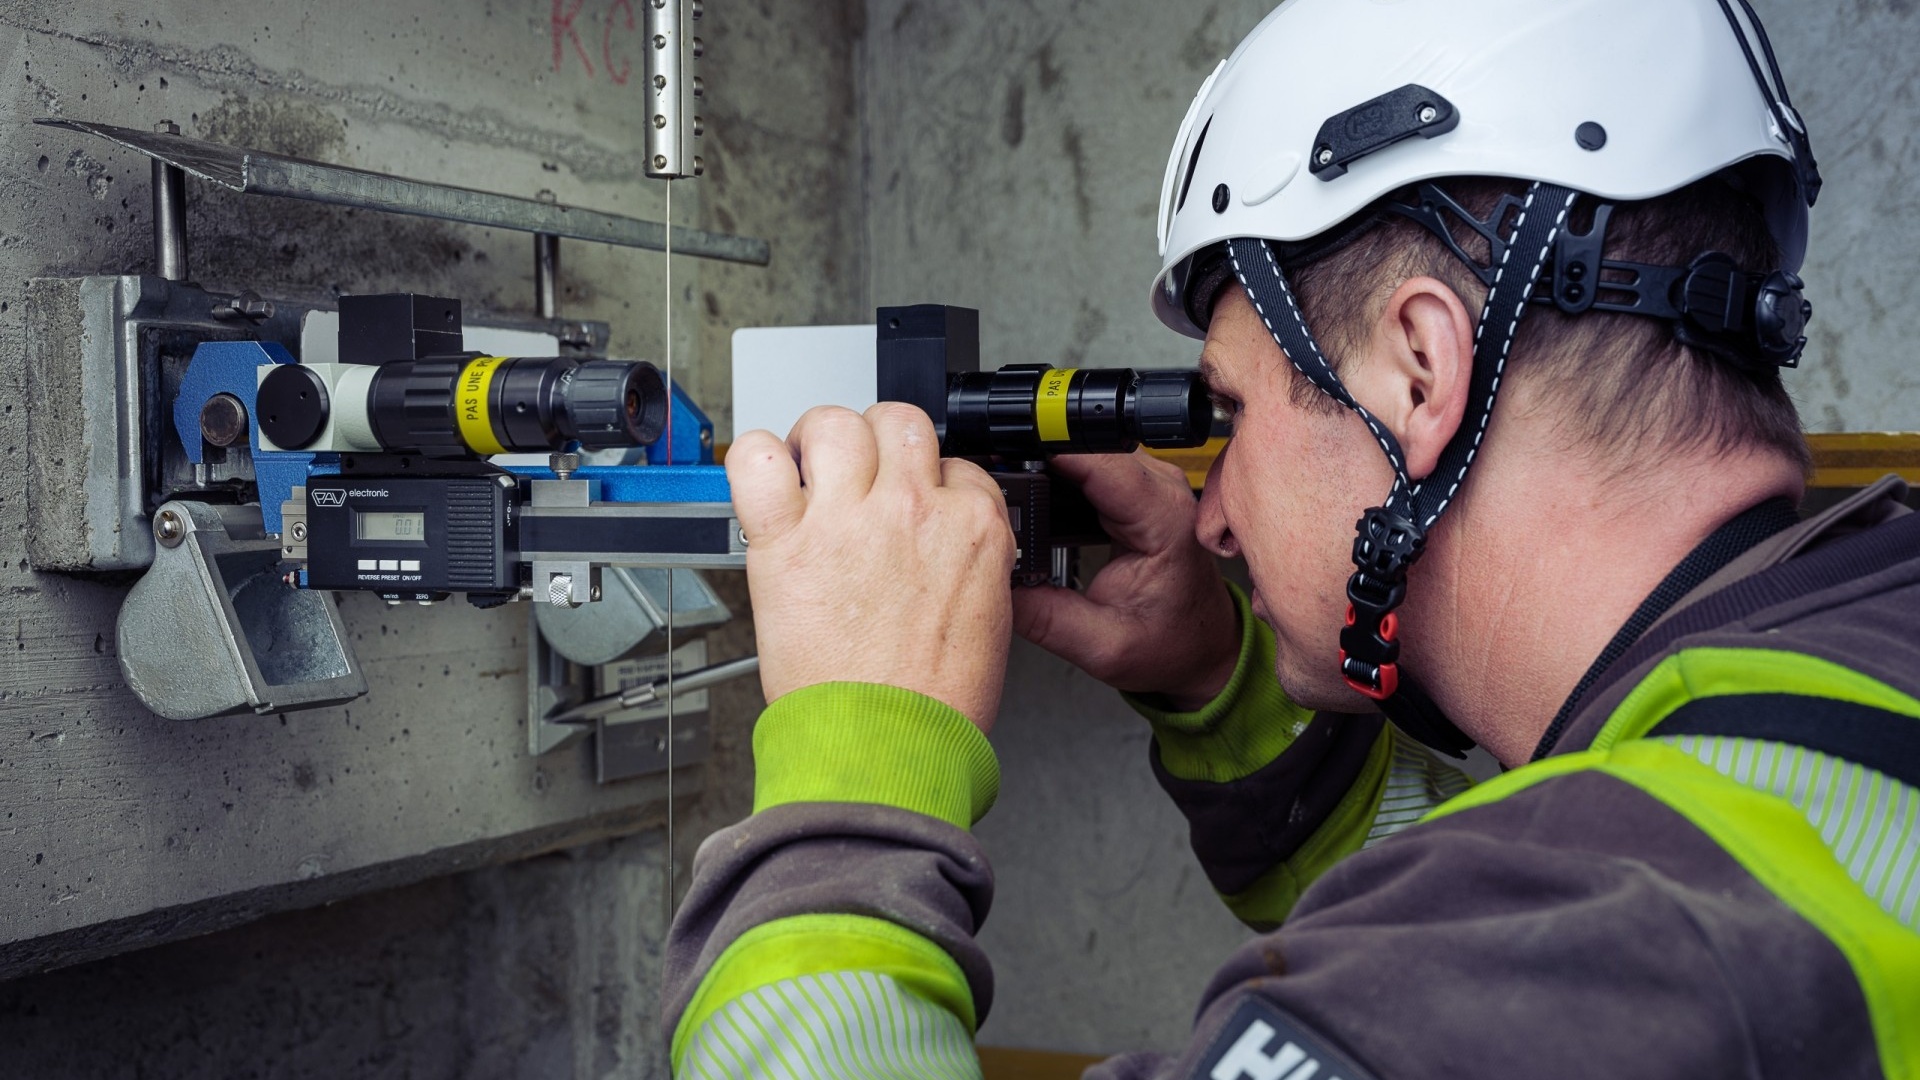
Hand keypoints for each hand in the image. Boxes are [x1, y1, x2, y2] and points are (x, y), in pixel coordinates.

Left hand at [728, 404, 1016, 732]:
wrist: (888, 746)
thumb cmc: (935, 702)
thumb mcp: (988, 616)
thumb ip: (969, 558)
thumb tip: (946, 535)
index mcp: (972, 527)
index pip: (956, 463)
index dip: (929, 482)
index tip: (911, 504)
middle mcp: (913, 509)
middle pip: (898, 423)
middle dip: (880, 444)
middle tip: (861, 477)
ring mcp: (847, 518)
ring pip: (833, 423)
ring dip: (820, 442)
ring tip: (811, 472)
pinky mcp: (786, 540)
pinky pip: (756, 460)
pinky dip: (754, 461)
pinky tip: (765, 483)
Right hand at [1012, 451, 1238, 709]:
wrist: (1199, 647)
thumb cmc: (1170, 644)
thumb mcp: (1101, 647)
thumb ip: (1043, 618)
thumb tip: (992, 583)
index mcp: (1164, 520)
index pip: (1101, 460)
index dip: (1049, 452)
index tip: (1005, 461)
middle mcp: (1164, 491)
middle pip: (1088, 445)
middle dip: (1039, 458)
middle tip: (1001, 493)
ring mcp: (1152, 482)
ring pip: (1086, 447)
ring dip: (1047, 464)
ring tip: (1016, 497)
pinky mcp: (1137, 486)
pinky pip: (1091, 461)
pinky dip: (1060, 473)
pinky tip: (1040, 496)